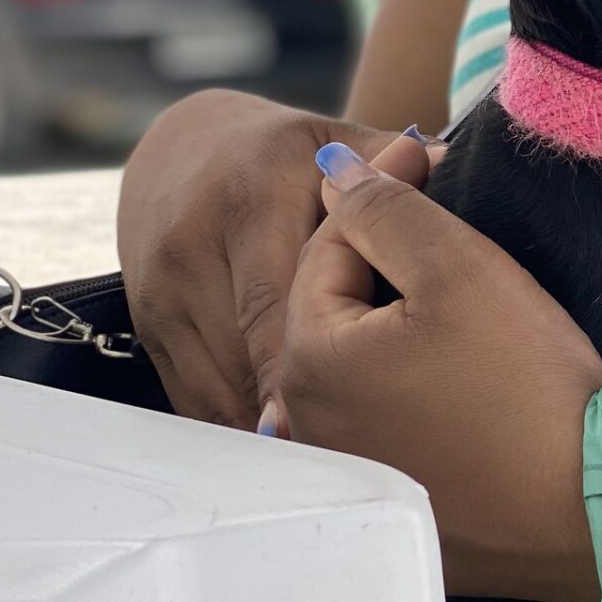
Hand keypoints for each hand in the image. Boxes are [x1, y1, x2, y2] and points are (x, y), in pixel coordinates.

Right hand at [117, 90, 433, 426]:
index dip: (293, 369)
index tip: (320, 425)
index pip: (271, 300)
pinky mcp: (148, 329)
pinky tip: (291, 448)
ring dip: (267, 428)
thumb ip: (394, 162)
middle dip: (291, 410)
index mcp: (249, 200)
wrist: (184, 149)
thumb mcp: (338, 141)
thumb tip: (453, 164)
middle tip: (343, 457)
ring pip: (214, 385)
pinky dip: (239, 425)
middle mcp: (192, 247)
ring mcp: (161, 293)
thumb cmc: (285, 156)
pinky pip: (194, 397)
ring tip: (327, 459)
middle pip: (240, 354)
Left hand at [276, 136, 601, 598]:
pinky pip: (395, 415)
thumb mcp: (459, 268)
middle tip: (455, 214)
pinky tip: (471, 366)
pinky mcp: (398, 502)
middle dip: (390, 252)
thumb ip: (385, 208)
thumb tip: (336, 171)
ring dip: (403, 315)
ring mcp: (352, 470)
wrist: (591, 508)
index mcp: (310, 357)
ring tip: (465, 284)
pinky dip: (421, 378)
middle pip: (341, 304)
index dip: (386, 188)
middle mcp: (307, 422)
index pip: (331, 243)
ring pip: (366, 359)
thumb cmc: (527, 384)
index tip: (435, 153)